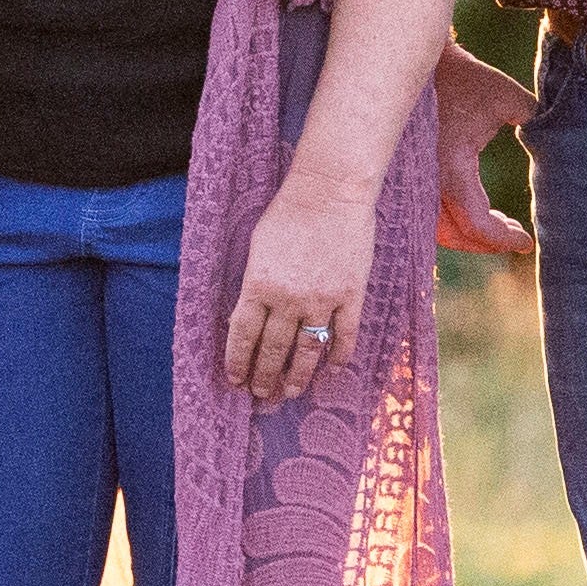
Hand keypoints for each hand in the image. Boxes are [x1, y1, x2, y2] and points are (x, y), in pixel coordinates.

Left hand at [227, 167, 378, 399]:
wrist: (330, 191)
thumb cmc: (288, 211)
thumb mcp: (258, 247)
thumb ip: (254, 283)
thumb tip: (249, 316)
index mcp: (258, 284)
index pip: (242, 334)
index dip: (238, 361)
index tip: (235, 380)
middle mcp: (287, 298)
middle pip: (273, 348)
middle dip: (265, 376)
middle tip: (262, 394)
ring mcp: (321, 298)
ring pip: (307, 350)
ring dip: (297, 375)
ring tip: (291, 392)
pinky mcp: (350, 294)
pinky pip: (345, 334)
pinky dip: (339, 355)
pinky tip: (334, 369)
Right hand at [431, 49, 532, 255]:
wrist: (421, 63)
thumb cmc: (466, 79)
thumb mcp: (506, 97)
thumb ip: (536, 120)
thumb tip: (563, 141)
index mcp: (451, 168)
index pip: (477, 224)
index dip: (503, 240)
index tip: (528, 242)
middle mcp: (428, 181)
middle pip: (457, 235)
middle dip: (489, 242)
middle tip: (519, 236)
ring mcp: (414, 180)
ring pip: (440, 229)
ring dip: (471, 233)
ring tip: (503, 223)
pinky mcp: (412, 175)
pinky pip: (430, 214)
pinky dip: (454, 220)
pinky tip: (480, 208)